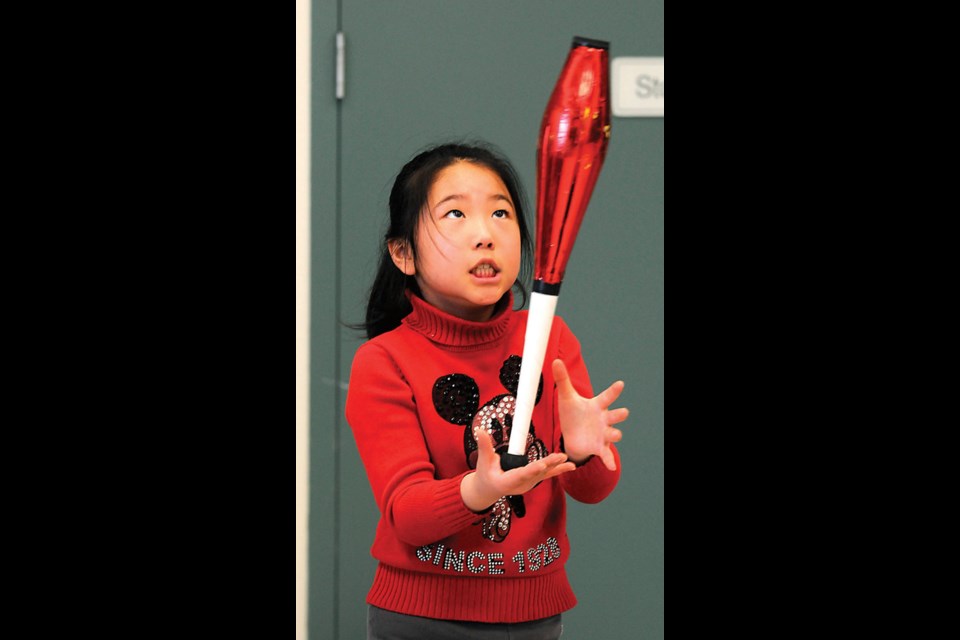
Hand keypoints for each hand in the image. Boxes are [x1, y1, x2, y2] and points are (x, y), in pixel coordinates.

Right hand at [460, 428, 575, 512]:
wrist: (490, 489)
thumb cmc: (485, 475)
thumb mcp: (483, 461)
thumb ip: (484, 446)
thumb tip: (479, 430)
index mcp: (507, 482)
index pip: (521, 475)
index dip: (532, 470)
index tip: (542, 464)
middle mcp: (521, 485)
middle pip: (536, 473)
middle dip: (548, 465)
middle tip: (559, 458)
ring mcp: (529, 483)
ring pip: (544, 474)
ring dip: (556, 466)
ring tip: (567, 460)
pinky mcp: (534, 480)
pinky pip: (548, 474)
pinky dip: (559, 470)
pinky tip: (572, 466)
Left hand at [553, 359, 627, 470]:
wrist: (572, 435)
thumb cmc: (572, 413)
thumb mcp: (566, 397)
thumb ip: (562, 379)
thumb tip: (555, 360)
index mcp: (597, 406)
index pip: (607, 397)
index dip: (614, 391)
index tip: (621, 383)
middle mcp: (604, 419)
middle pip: (616, 416)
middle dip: (620, 414)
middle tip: (623, 412)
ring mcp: (603, 434)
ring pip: (614, 434)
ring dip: (614, 434)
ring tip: (613, 435)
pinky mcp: (599, 447)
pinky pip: (606, 454)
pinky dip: (609, 460)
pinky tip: (611, 467)